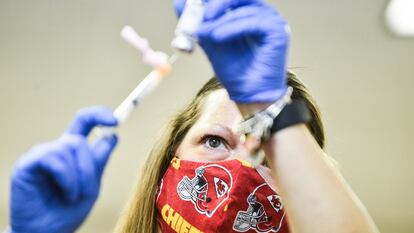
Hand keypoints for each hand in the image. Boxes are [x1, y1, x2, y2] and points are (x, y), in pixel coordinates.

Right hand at [9, 107, 117, 232]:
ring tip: (74, 197)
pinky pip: (54, 158)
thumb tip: (113, 136)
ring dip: (79, 177)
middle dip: (90, 167)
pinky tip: (67, 193)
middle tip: (89, 192)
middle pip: (79, 140)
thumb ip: (99, 160)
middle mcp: (57, 149)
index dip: (99, 115)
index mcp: (73, 152)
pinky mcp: (28, 164)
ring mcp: (42, 155)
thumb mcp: (92, 185)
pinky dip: (66, 178)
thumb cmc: (67, 211)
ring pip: (69, 148)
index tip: (115, 122)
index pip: (85, 122)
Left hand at [174, 0, 289, 102]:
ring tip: (203, 33)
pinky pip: (252, 22)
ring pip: (242, 9)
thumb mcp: (210, 42)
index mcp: (246, 12)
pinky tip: (217, 37)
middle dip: (214, 4)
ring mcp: (270, 20)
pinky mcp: (277, 31)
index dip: (209, 0)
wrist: (249, 95)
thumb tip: (179, 4)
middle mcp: (260, 12)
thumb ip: (198, 23)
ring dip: (219, 20)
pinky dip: (232, 27)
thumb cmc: (235, 71)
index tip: (188, 5)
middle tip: (198, 14)